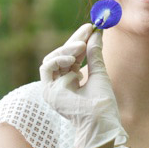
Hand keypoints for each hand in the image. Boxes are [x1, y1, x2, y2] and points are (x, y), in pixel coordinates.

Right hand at [39, 23, 127, 147]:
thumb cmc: (102, 102)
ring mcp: (53, 87)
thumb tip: (97, 33)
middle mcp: (60, 82)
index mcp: (71, 79)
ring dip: (66, 49)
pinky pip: (45, 68)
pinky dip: (57, 60)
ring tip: (81, 46)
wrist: (100, 120)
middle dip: (74, 40)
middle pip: (61, 54)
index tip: (90, 27)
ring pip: (51, 58)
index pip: (71, 55)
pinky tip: (71, 60)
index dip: (79, 40)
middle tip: (87, 29)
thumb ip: (94, 54)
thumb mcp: (99, 72)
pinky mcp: (48, 91)